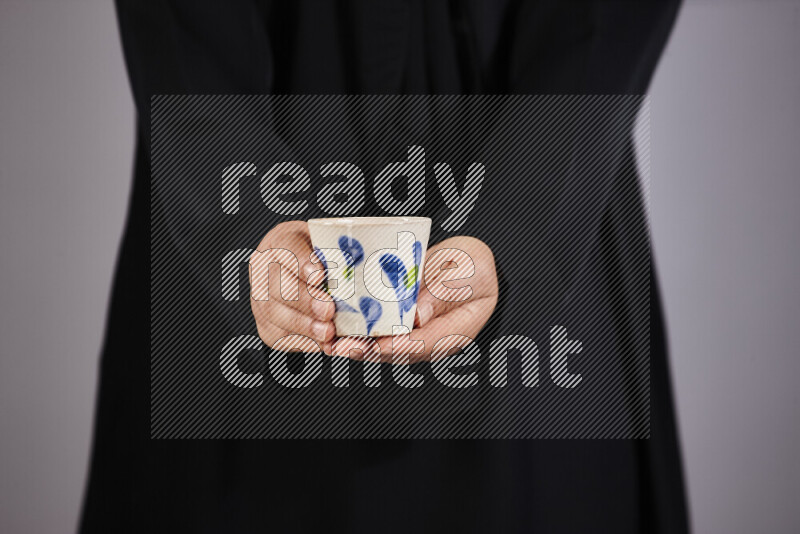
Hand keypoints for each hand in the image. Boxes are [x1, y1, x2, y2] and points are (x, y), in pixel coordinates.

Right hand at [249, 221, 334, 352]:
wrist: (307, 277)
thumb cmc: (326, 258)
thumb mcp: (332, 244)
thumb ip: (342, 253)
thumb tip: (360, 267)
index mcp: (282, 240)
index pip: (287, 246)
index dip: (301, 262)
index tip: (319, 276)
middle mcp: (264, 268)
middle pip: (277, 285)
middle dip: (304, 300)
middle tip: (328, 309)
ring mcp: (261, 298)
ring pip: (274, 314)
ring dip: (303, 326)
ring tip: (327, 332)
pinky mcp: (267, 326)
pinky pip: (281, 337)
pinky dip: (304, 342)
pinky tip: (324, 344)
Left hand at [333, 235, 497, 363]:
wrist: (472, 262)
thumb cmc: (474, 266)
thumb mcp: (468, 272)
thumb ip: (444, 293)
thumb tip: (417, 317)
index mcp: (455, 331)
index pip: (423, 344)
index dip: (395, 347)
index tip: (372, 345)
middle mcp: (433, 338)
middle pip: (398, 351)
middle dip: (368, 350)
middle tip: (341, 346)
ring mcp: (418, 332)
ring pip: (386, 345)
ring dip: (359, 344)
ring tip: (332, 342)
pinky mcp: (404, 323)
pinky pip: (382, 331)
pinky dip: (360, 330)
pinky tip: (337, 326)